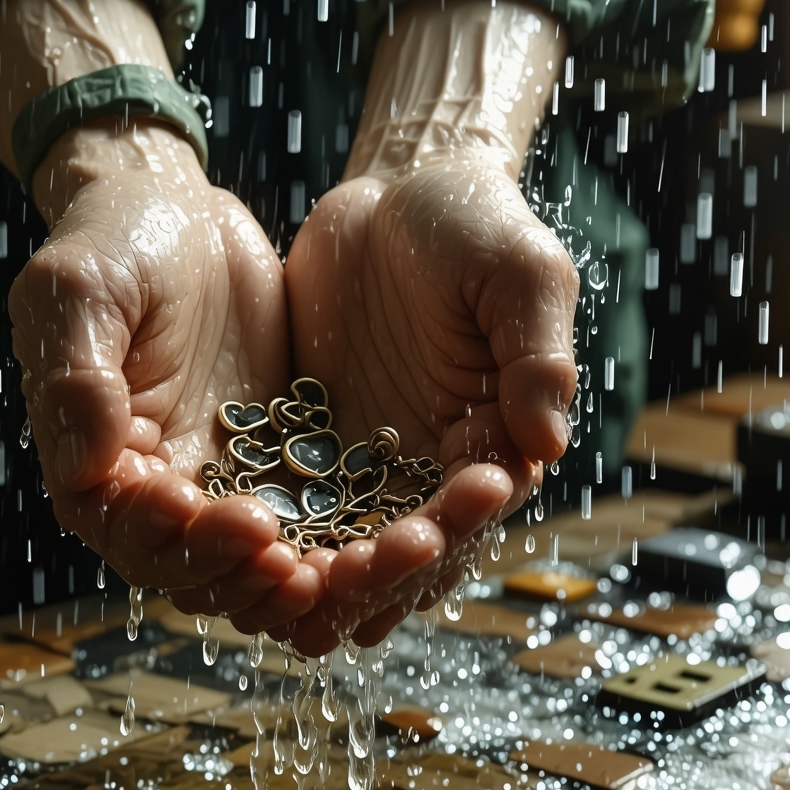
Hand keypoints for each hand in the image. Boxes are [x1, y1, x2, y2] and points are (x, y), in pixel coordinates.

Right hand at [8, 124, 322, 627]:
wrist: (185, 212)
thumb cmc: (117, 240)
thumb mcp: (80, 290)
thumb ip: (77, 377)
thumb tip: (85, 469)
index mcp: (98, 458)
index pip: (123, 528)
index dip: (164, 536)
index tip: (208, 512)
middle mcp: (157, 483)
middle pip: (190, 563)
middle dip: (235, 571)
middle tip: (287, 562)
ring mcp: (220, 475)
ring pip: (250, 557)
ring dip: (287, 576)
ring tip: (336, 568)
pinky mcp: (276, 456)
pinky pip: (305, 516)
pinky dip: (332, 538)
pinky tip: (374, 535)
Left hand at [277, 153, 578, 655]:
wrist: (395, 197)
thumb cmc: (473, 227)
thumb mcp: (518, 275)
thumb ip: (536, 355)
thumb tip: (547, 443)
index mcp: (490, 438)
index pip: (474, 513)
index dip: (451, 534)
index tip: (422, 539)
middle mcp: (429, 468)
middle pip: (408, 552)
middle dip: (378, 576)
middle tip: (339, 583)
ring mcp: (368, 462)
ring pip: (347, 546)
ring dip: (323, 579)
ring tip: (287, 592)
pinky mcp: (312, 445)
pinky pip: (294, 507)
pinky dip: (275, 538)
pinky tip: (242, 556)